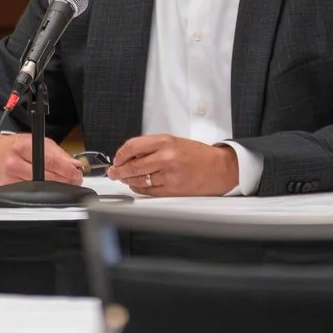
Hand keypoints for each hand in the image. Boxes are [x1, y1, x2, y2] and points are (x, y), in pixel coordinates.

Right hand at [0, 133, 83, 186]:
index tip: (77, 174)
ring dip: (56, 187)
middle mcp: (15, 162)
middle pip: (47, 177)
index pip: (51, 161)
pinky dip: (43, 192)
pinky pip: (31, 194)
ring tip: (62, 182)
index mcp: (23, 146)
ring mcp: (10, 178)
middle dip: (65, 180)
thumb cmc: (13, 146)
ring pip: (40, 188)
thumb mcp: (35, 141)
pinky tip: (47, 188)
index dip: (68, 170)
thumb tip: (75, 164)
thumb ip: (57, 153)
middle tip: (74, 179)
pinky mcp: (8, 190)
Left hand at [110, 134, 239, 196]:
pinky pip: (148, 191)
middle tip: (114, 172)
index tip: (117, 159)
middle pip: (132, 166)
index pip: (133, 147)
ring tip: (124, 179)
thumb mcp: (174, 142)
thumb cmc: (198, 155)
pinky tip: (137, 186)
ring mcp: (168, 175)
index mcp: (165, 142)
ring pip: (138, 180)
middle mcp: (166, 158)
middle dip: (119, 171)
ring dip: (128, 180)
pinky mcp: (172, 190)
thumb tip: (130, 156)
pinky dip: (139, 189)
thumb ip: (152, 147)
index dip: (120, 154)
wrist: (219, 168)